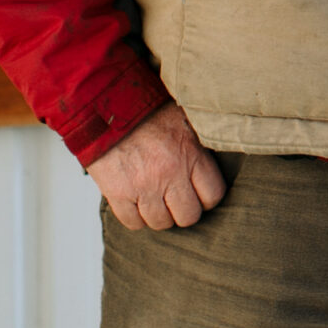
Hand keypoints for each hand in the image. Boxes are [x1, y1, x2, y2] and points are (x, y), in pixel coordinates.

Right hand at [88, 102, 226, 230]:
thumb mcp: (185, 118)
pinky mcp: (118, 193)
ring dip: (160, 215)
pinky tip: (137, 202)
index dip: (207, 197)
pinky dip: (136, 217)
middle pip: (188, 216)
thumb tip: (219, 154)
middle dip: (184, 210)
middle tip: (177, 199)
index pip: (213, 194)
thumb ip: (201, 143)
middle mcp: (169, 173)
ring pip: (161, 223)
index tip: (199, 193)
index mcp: (190, 153)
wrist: (108, 104)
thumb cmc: (148, 110)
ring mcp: (143, 186)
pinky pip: (133, 223)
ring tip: (156, 199)